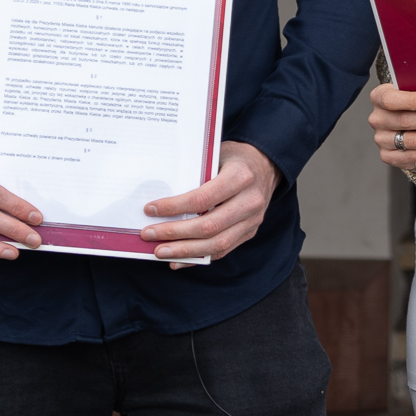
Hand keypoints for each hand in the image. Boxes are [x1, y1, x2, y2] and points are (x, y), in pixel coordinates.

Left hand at [142, 142, 277, 267]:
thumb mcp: (217, 155)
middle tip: (148, 234)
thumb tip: (161, 198)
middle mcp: (251, 201)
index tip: (151, 209)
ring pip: (216, 244)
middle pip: (209, 226)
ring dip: (184, 251)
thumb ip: (196, 173)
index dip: (175, 207)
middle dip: (174, 233)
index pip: (203, 198)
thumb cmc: (234, 158)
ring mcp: (253, 220)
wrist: (266, 166)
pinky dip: (197, 258)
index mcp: (241, 176)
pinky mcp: (249, 232)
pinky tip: (176, 260)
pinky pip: (222, 251)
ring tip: (159, 252)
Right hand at [368, 84, 415, 170]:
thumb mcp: (414, 91)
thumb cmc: (413, 103)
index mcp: (379, 97)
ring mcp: (381, 139)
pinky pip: (412, 156)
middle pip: (405, 121)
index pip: (391, 99)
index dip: (412, 100)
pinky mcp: (388, 156)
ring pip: (411, 140)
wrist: (405, 123)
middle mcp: (377, 119)